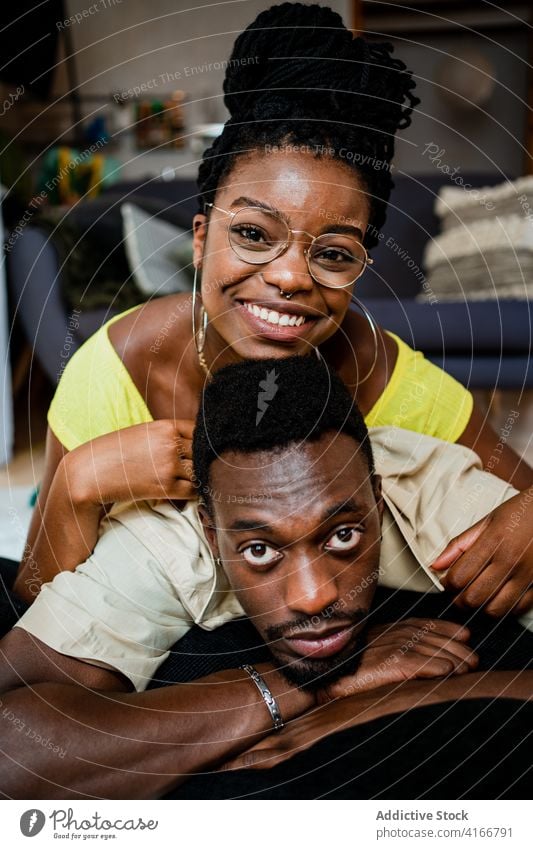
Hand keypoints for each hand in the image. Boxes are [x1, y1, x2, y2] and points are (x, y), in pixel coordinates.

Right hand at [61, 419, 196, 505]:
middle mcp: (170, 444)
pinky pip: (193, 491)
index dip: (203, 442)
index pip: (200, 431)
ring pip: (200, 472)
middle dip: (204, 461)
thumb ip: (167, 436)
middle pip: (203, 452)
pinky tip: (186, 492)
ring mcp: (169, 466)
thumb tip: (193, 444)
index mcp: (165, 426)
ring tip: (194, 481)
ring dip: (200, 477)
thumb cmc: (116, 452)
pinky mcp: (166, 488)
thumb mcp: (143, 433)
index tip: (203, 450)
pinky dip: (194, 492)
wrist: (91, 472)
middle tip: (203, 468)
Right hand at [221, 620, 476, 773]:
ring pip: (428, 651)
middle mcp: (384, 635)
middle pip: (428, 636)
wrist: (305, 679)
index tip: (461, 634)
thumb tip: (391, 655)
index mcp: (378, 630)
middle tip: (471, 654)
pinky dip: (436, 668)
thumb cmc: (325, 667)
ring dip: (452, 659)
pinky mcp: (384, 667)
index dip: (442, 629)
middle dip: (453, 645)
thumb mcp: (355, 651)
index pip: (418, 624)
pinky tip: (448, 673)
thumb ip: (373, 648)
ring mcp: (384, 650)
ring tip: (468, 667)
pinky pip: (417, 666)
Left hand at [431, 489, 532, 616]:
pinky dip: (504, 609)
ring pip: (495, 610)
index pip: (459, 577)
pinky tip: (499, 596)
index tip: (448, 579)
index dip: (447, 583)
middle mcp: (510, 560)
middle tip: (460, 591)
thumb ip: (459, 544)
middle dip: (460, 599)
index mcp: (493, 541)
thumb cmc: (519, 514)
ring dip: (481, 607)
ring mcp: (528, 575)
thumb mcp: (488, 521)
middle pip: (474, 598)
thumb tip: (434, 566)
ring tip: (478, 595)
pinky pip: (518, 610)